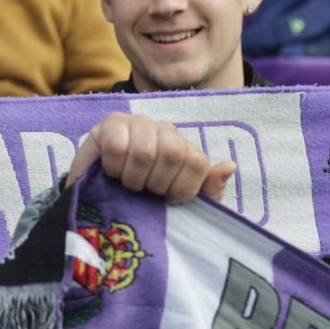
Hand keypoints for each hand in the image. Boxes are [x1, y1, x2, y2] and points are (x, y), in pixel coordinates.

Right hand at [67, 113, 235, 204]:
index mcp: (184, 149)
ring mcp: (138, 123)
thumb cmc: (141, 204)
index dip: (180, 188)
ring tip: (124, 182)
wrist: (99, 202)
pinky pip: (117, 144)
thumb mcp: (179, 205)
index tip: (165, 199)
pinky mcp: (110, 123)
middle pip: (172, 154)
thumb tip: (229, 165)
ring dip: (132, 177)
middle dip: (154, 184)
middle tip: (142, 191)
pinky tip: (110, 170)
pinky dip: (113, 165)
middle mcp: (165, 131)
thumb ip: (208, 191)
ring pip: (145, 151)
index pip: (197, 162)